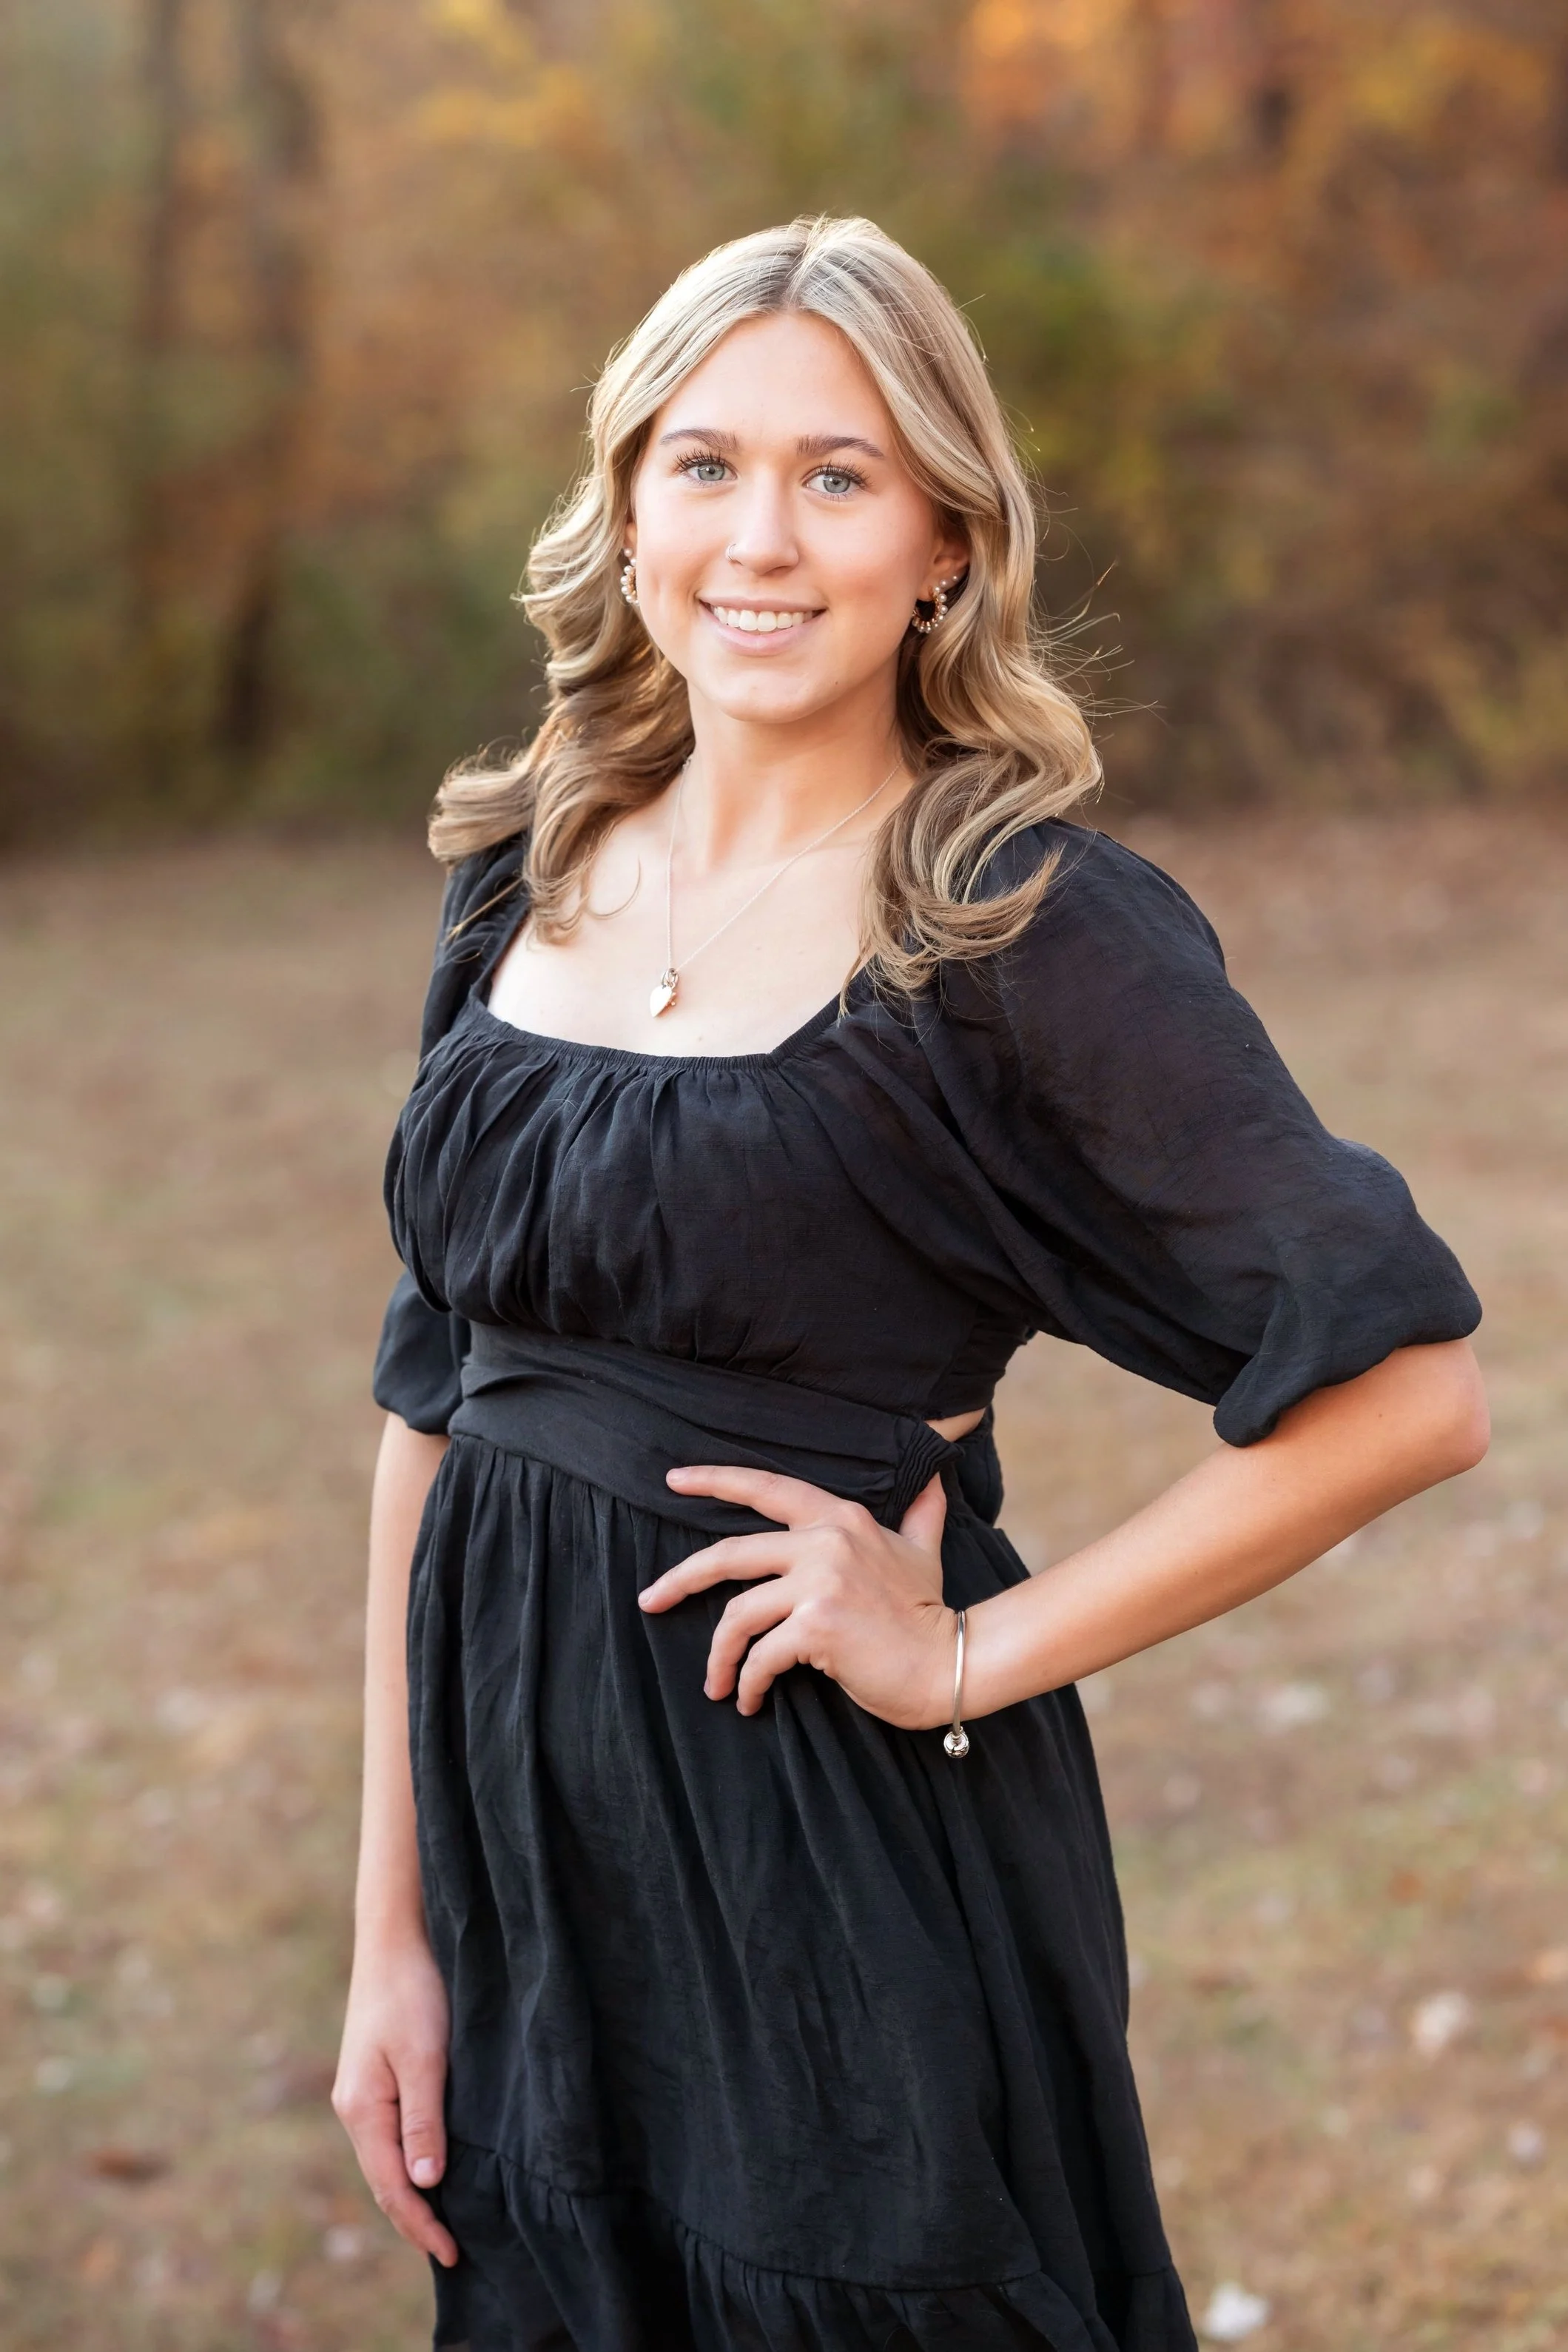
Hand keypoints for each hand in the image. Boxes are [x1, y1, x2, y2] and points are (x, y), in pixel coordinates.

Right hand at [332, 1931, 457, 2267]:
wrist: (394, 1940)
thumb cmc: (412, 1993)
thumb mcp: (424, 2058)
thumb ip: (424, 2121)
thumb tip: (426, 2184)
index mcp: (362, 2109)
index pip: (392, 2186)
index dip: (421, 2224)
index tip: (451, 2253)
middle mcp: (354, 2108)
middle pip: (383, 2180)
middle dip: (414, 2219)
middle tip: (451, 2251)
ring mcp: (361, 2094)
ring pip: (384, 2160)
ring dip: (410, 2195)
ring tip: (442, 2223)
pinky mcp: (374, 2078)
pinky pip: (389, 2137)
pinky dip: (408, 2164)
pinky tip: (428, 2170)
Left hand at [639, 1466, 955, 1730]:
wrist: (950, 1664)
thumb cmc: (929, 1614)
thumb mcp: (922, 1552)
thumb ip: (920, 1513)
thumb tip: (935, 1476)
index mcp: (841, 1519)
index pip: (767, 1488)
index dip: (715, 1480)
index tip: (674, 1479)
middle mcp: (826, 1542)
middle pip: (729, 1554)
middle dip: (680, 1579)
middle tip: (651, 1600)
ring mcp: (819, 1583)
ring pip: (738, 1614)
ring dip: (718, 1655)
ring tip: (717, 1684)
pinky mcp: (816, 1628)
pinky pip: (760, 1657)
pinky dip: (747, 1683)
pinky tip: (749, 1700)